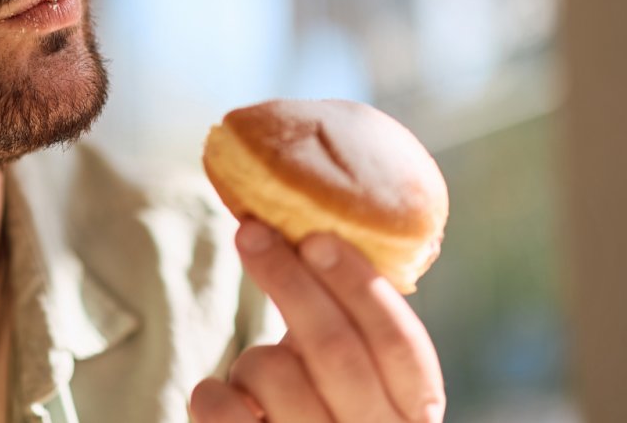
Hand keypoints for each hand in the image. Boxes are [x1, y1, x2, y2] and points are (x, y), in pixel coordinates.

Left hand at [190, 220, 444, 421]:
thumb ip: (346, 320)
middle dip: (289, 281)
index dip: (359, 286)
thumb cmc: (324, 409)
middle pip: (335, 349)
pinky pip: (224, 413)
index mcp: (414, 410)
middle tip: (250, 233)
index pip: (400, 343)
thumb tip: (301, 223)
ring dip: (252, 357)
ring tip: (255, 375)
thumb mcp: (355, 370)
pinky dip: (211, 391)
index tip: (315, 238)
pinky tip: (222, 396)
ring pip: (276, 375)